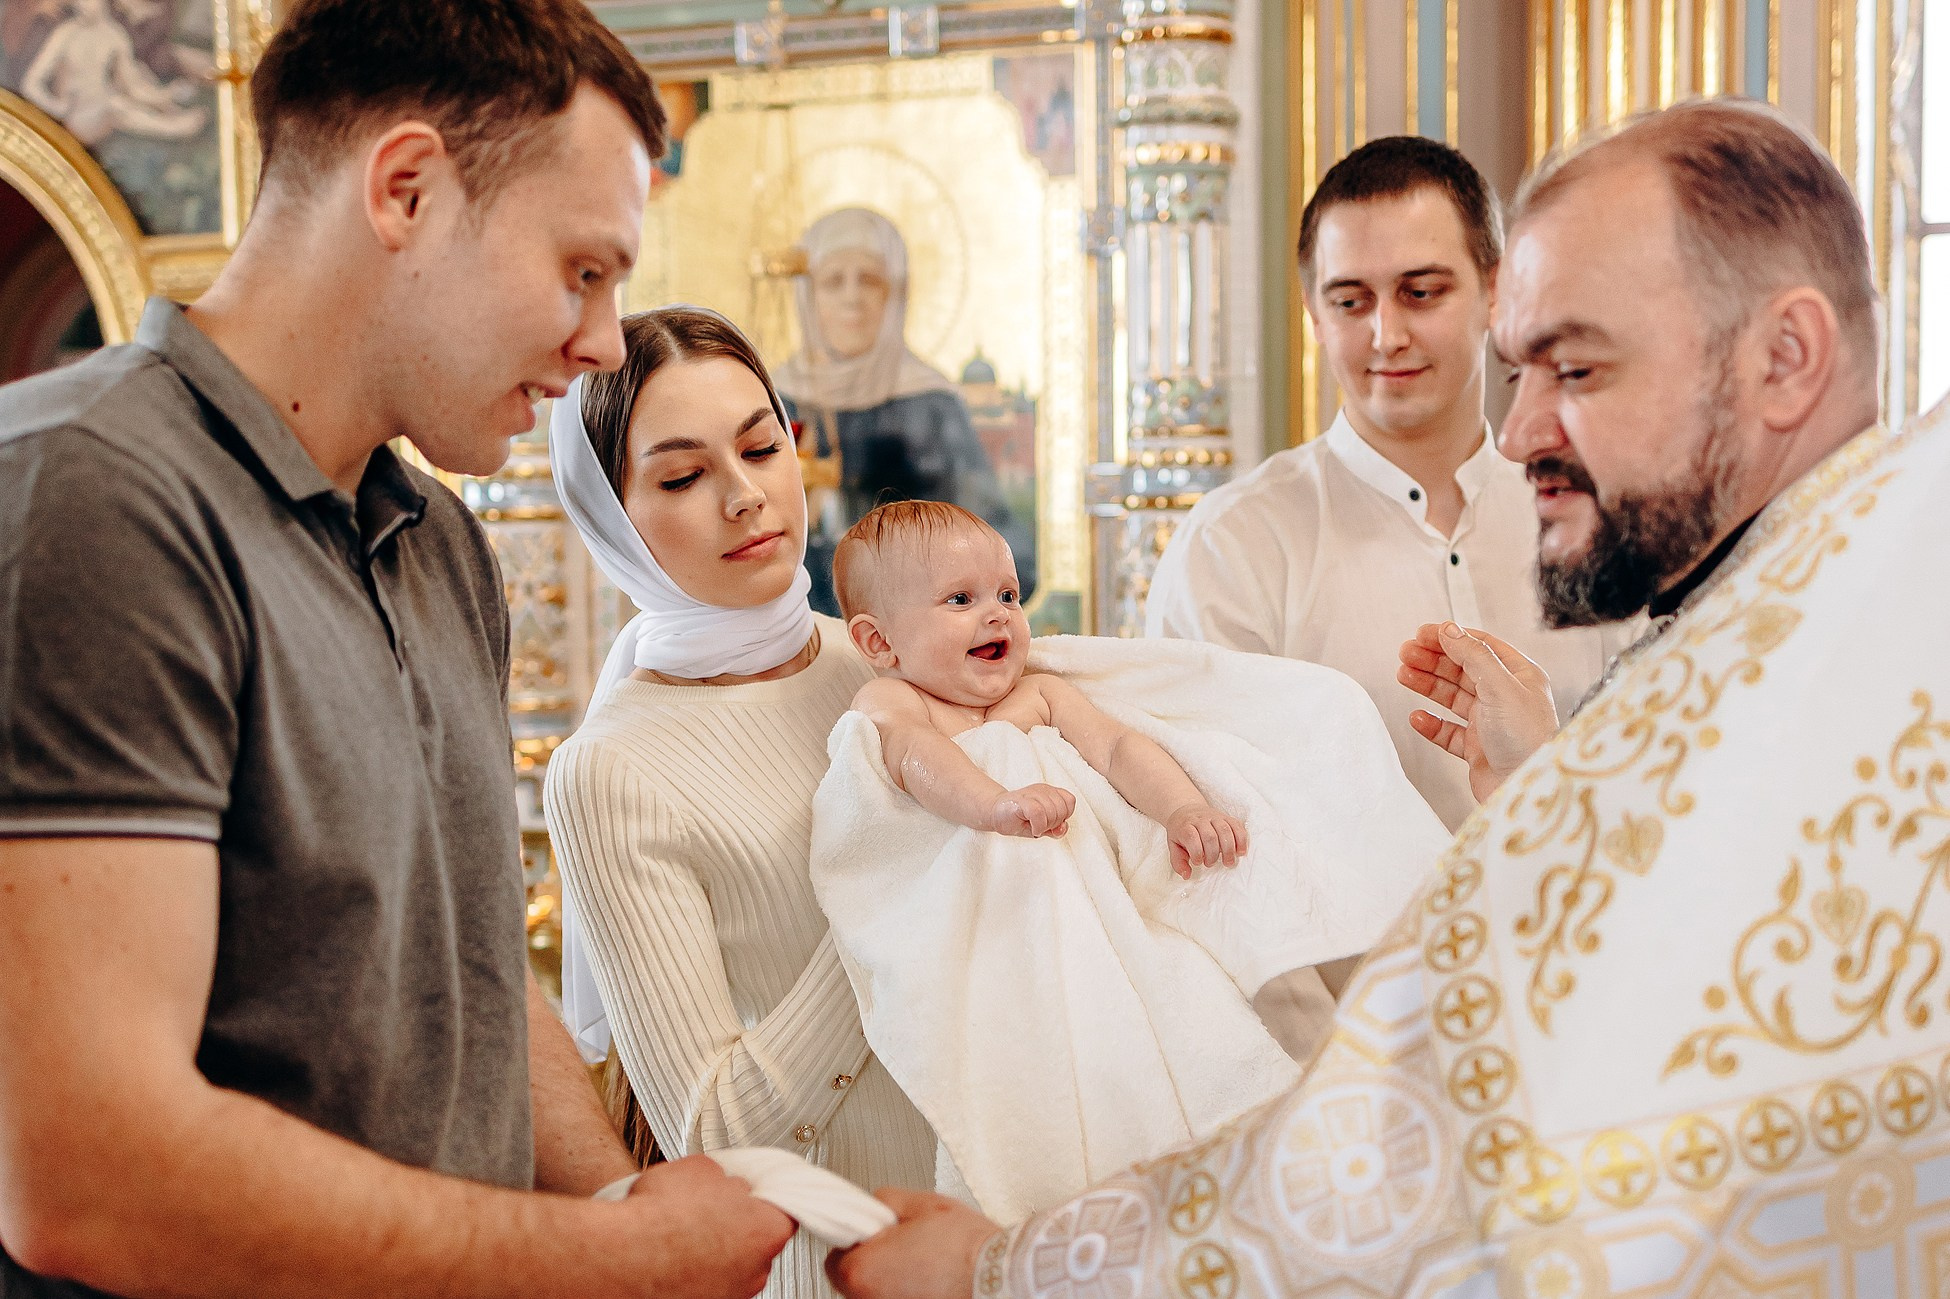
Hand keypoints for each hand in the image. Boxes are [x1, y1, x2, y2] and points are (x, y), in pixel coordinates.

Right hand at [607, 1154, 796, 1298]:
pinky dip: (691, 1271)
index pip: (783, 1210)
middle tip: (705, 1210)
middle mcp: (757, 1270)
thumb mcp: (701, 1168)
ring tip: (679, 1233)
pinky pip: (705, 1283)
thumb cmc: (662, 1215)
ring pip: (729, 1265)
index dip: (760, 1198)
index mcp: (768, 1229)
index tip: (745, 1192)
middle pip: (755, 1240)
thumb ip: (725, 1177)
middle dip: (733, 1224)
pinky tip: (669, 1255)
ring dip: (711, 1250)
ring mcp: (730, 1295)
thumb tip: (722, 1180)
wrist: (624, 1255)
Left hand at [826, 1189, 998, 1298]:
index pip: (836, 1256)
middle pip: (857, 1277)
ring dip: (893, 1277)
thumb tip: (875, 1205)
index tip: (873, 1232)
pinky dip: (910, 1291)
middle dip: (876, 1258)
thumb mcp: (921, 1203)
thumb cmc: (965, 1248)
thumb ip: (885, 1200)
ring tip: (924, 1261)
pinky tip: (932, 1278)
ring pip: (878, 1291)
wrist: (999, 1277)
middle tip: (904, 1243)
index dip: (857, 1238)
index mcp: (862, 1270)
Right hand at [989, 784, 1073, 837]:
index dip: (1064, 815)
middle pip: (1062, 809)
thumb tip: (1063, 828)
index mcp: (1050, 792)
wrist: (995, 815)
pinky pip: (1039, 813)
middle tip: (1040, 826)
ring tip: (1034, 826)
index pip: (1069, 801)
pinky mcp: (1021, 800)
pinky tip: (1032, 828)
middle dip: (1054, 824)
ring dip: (1045, 826)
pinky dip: (1038, 825)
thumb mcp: (1042, 827)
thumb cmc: (1019, 820)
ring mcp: (1031, 793)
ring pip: (1051, 811)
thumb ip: (1056, 829)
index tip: (1051, 823)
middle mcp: (1042, 789)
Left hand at [1164, 803, 1246, 877]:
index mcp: (1185, 826)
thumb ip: (1178, 862)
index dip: (1196, 852)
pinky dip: (1241, 840)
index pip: (1191, 837)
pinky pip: (1237, 826)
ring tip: (1228, 862)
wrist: (1186, 810)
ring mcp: (1215, 817)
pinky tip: (1240, 852)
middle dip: (1213, 855)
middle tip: (1210, 864)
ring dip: (1229, 850)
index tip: (1197, 862)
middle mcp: (1200, 819)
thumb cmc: (1181, 832)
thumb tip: (1186, 875)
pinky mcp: (1227, 817)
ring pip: (1225, 830)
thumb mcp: (1173, 846)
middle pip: (1210, 836)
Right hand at [1397, 622, 1559, 801]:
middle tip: (1406, 653)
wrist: (1528, 790)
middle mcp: (1505, 698)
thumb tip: (1450, 629)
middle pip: (1463, 670)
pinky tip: (1417, 717)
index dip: (1451, 638)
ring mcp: (1490, 724)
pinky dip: (1431, 724)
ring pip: (1452, 698)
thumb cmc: (1528, 739)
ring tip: (1404, 675)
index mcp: (1519, 677)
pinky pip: (1448, 732)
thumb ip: (1473, 655)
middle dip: (1433, 660)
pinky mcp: (1477, 750)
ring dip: (1427, 685)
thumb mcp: (1500, 687)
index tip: (1422, 634)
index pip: (1481, 647)